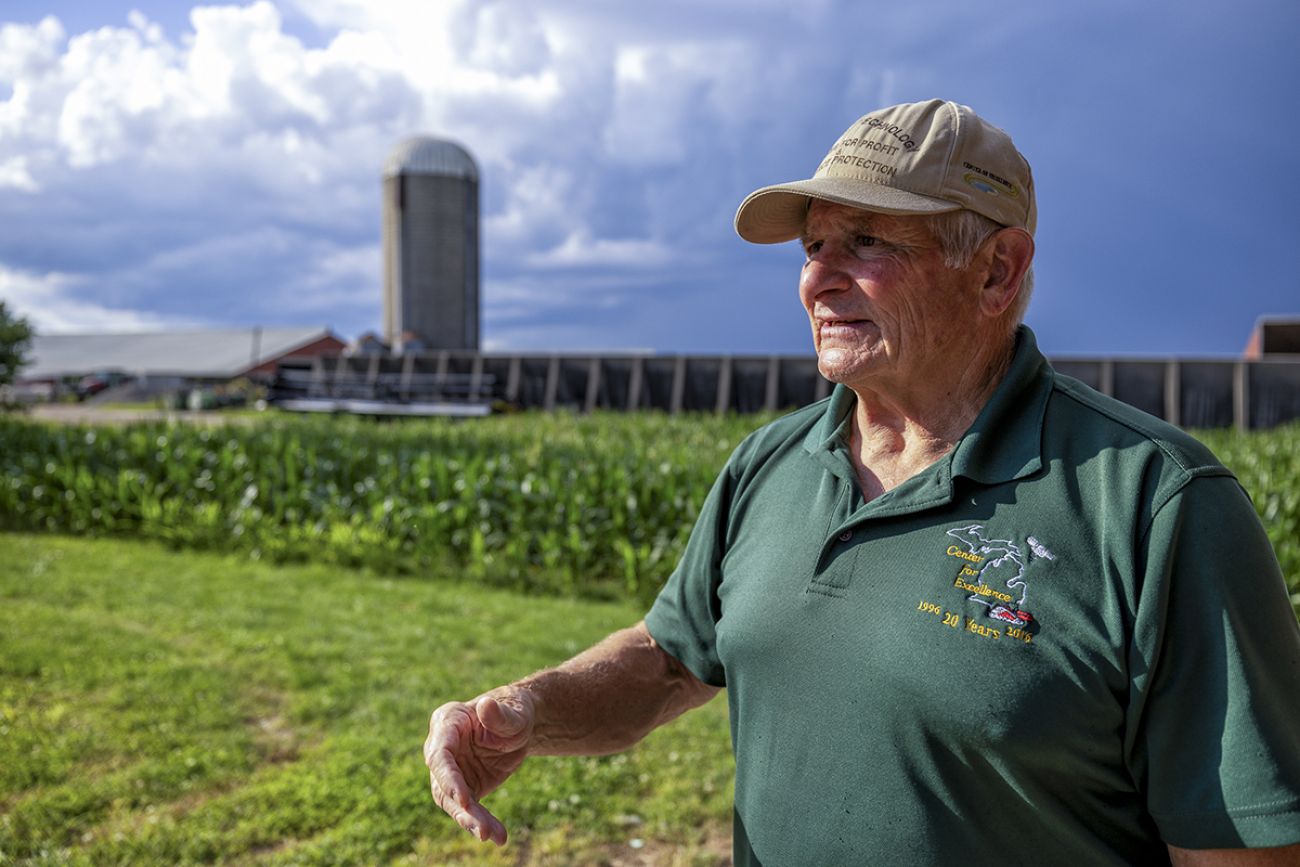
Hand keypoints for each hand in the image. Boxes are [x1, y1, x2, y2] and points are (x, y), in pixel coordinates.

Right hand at [424, 689, 534, 845]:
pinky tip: (498, 836)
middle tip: (481, 829)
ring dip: (471, 821)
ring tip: (493, 835)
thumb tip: (485, 704)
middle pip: (443, 783)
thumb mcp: (514, 712)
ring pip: (452, 802)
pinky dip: (481, 822)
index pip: (440, 754)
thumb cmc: (515, 711)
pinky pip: (467, 809)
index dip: (449, 778)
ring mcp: (451, 770)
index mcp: (447, 722)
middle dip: (461, 808)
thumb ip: (500, 713)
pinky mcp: (463, 787)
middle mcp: (442, 748)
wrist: (520, 726)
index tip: (464, 799)